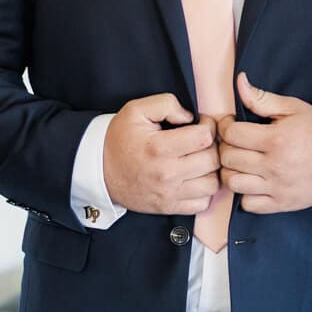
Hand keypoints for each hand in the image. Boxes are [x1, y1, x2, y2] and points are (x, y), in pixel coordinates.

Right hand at [103, 93, 220, 214]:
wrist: (99, 171)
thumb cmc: (119, 139)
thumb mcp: (136, 110)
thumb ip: (166, 104)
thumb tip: (190, 117)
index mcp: (158, 148)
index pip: (204, 138)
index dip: (209, 126)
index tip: (202, 124)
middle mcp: (166, 174)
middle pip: (212, 161)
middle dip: (213, 146)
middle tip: (203, 141)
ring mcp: (168, 194)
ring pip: (212, 184)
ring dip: (211, 170)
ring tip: (200, 159)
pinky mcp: (169, 207)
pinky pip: (202, 203)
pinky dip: (204, 191)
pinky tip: (195, 178)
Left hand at [217, 73, 311, 213]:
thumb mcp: (292, 108)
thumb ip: (262, 98)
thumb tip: (239, 81)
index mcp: (277, 139)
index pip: (232, 134)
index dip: (226, 126)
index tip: (231, 125)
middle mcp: (275, 165)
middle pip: (228, 158)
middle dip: (226, 147)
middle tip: (234, 143)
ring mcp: (277, 187)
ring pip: (233, 182)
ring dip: (231, 171)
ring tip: (240, 162)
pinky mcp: (280, 203)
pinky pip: (247, 204)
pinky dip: (245, 194)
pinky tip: (252, 181)